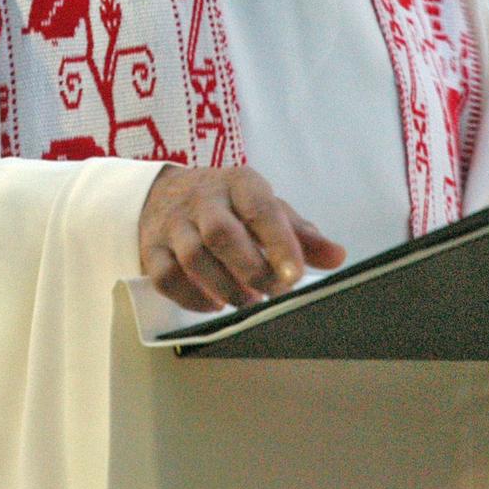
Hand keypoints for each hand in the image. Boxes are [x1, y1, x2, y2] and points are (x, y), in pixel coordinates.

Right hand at [138, 166, 346, 311]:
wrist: (164, 193)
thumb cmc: (228, 205)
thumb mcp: (265, 206)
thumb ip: (301, 233)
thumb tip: (337, 256)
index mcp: (239, 183)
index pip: (260, 208)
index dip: (279, 242)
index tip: (295, 275)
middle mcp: (203, 200)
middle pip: (221, 233)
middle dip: (250, 269)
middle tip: (272, 291)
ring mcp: (173, 224)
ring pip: (193, 257)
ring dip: (225, 286)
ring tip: (247, 301)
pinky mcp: (151, 249)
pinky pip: (167, 277)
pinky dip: (192, 298)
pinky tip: (215, 304)